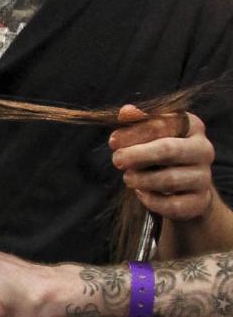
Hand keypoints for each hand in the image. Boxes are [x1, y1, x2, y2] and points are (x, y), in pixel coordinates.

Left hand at [110, 104, 215, 222]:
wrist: (186, 187)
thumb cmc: (162, 154)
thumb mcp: (151, 135)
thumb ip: (138, 123)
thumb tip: (126, 111)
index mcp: (192, 126)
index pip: (162, 125)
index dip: (134, 133)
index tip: (113, 141)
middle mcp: (203, 149)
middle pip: (168, 150)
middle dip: (137, 155)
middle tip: (116, 160)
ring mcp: (204, 177)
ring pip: (169, 180)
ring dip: (141, 179)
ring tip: (128, 178)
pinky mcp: (199, 202)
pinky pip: (172, 204)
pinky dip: (151, 200)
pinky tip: (142, 193)